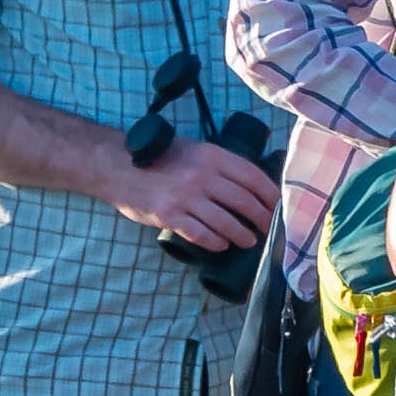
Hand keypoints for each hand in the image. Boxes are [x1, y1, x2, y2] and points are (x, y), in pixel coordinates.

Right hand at [105, 135, 275, 249]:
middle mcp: (201, 176)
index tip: (277, 207)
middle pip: (244, 202)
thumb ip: (218, 164)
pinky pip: (201, 234)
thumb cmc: (158, 158)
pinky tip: (222, 245)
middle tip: (267, 228)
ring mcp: (185, 197)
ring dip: (242, 234)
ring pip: (225, 222)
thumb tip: (248, 185)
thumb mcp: (193, 150)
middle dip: (261, 218)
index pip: (252, 177)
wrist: (118, 166)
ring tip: (248, 240)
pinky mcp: (169, 215)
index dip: (270, 195)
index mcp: (211, 156)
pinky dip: (215, 242)